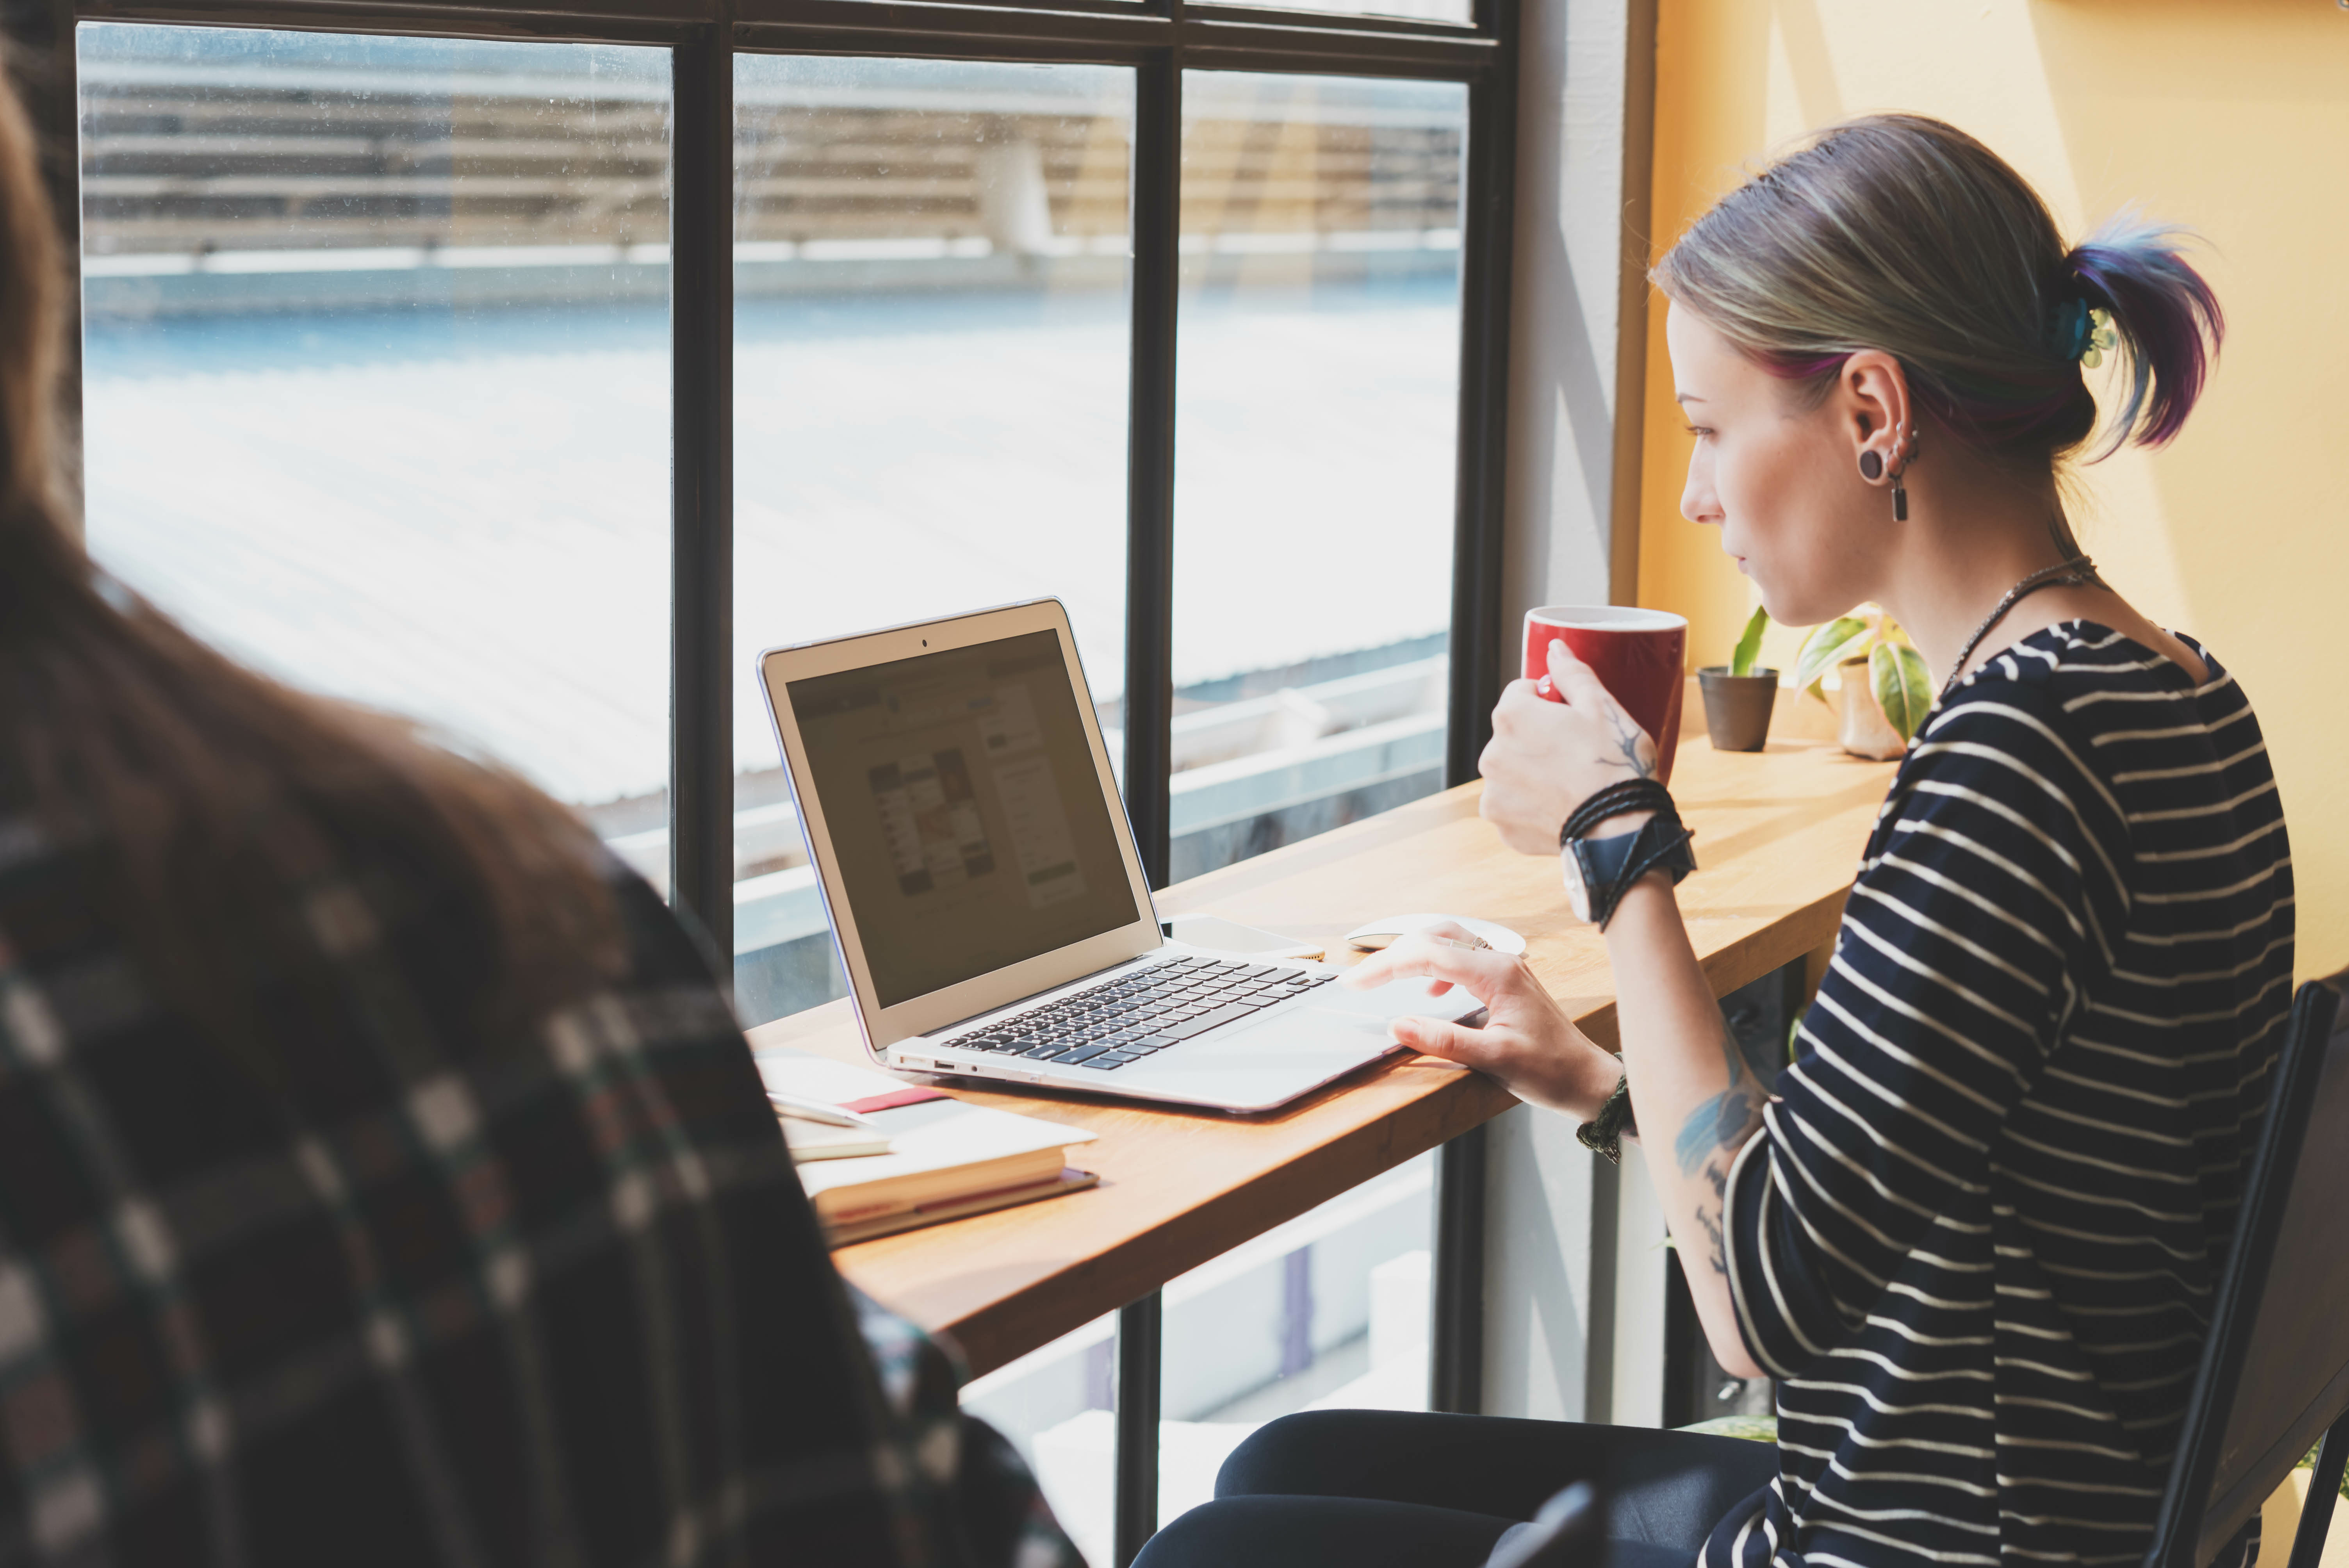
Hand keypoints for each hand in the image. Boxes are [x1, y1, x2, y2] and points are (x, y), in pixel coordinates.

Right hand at [1341, 923, 1620, 1118]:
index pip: (1428, 955)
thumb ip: (1444, 1039)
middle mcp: (1502, 962)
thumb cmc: (1551, 1072)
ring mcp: (1507, 969)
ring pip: (1450, 941)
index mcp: (1498, 974)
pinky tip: (1431, 994)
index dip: (1385, 966)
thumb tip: (1397, 1024)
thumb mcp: (1494, 1059)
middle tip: (1362, 978)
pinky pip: (1464, 958)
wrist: (1589, 1081)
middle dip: (1394, 953)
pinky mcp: (1508, 982)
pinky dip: (1438, 967)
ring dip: (1415, 954)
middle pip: (1436, 936)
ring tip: (1388, 978)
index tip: (1355, 982)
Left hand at [1479, 641, 1660, 855]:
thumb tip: (1555, 648)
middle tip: (1578, 753)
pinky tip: (1563, 807)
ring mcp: (1494, 794)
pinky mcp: (1503, 827)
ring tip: (1573, 783)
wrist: (1620, 833)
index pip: (1522, 692)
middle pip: (1514, 734)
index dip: (1550, 701)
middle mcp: (1491, 755)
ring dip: (1534, 772)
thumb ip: (1572, 673)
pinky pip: (1516, 806)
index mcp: (1511, 716)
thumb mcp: (1603, 707)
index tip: (1572, 717)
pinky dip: (1534, 806)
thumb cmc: (1615, 765)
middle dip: (1539, 738)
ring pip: (1514, 771)